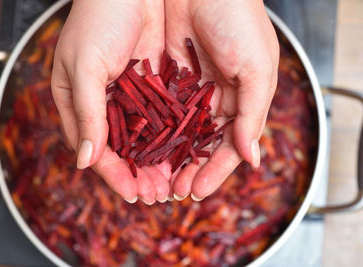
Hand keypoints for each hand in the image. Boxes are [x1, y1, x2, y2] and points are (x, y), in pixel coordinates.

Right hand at [52, 0, 168, 203]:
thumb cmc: (97, 20)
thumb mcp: (85, 67)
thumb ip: (86, 114)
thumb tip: (83, 162)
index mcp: (80, 104)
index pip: (97, 150)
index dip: (115, 175)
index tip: (134, 196)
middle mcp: (106, 106)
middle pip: (124, 150)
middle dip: (141, 175)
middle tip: (160, 196)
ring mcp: (132, 97)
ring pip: (146, 139)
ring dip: (159, 162)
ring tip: (174, 183)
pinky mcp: (154, 86)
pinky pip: (163, 118)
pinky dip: (172, 137)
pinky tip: (184, 153)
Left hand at [165, 0, 278, 200]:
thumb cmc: (239, 20)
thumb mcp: (257, 68)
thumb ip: (252, 114)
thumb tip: (251, 158)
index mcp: (240, 101)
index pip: (227, 146)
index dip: (213, 171)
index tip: (197, 192)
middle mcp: (213, 100)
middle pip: (199, 145)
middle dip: (187, 170)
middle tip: (171, 193)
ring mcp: (188, 91)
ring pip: (177, 133)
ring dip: (167, 158)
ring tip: (154, 180)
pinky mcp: (165, 79)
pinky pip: (158, 111)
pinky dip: (151, 132)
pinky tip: (142, 150)